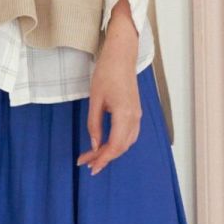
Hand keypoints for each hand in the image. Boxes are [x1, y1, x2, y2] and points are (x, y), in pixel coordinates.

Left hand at [78, 0, 141, 173]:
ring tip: (94, 156)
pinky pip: (129, 134)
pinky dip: (118, 143)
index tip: (90, 167)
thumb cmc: (106, 74)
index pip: (115, 146)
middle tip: (86, 163)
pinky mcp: (136, 112)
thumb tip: (94, 145)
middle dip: (104, 157)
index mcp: (124, 115)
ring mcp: (137, 115)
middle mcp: (134, 118)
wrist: (121, 56)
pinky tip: (106, 144)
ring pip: (126, 142)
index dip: (103, 159)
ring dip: (111, 151)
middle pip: (121, 147)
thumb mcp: (95, 100)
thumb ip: (94, 124)